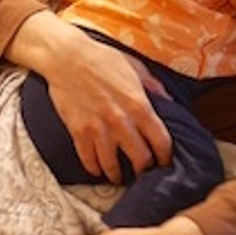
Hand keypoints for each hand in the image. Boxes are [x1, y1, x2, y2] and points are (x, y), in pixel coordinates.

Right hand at [10, 12, 171, 181]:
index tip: (164, 160)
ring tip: (119, 176)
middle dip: (144, 169)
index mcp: (139, 105)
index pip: (161, 141)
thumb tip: (169, 101)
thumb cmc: (101, 58)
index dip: (165, 156)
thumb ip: (154, 86)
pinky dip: (94, 168)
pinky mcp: (78, 132)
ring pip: (112, 166)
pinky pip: (88, 160)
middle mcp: (121, 122)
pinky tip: (98, 168)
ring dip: (118, 175)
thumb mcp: (135, 67)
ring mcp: (98, 129)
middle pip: (140, 160)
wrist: (66, 57)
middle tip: (143, 171)